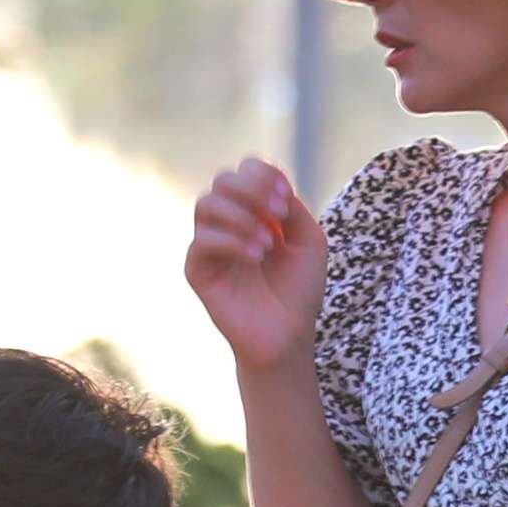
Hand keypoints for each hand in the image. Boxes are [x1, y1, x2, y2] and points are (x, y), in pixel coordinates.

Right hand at [185, 157, 326, 370]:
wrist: (288, 336)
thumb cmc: (299, 290)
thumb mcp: (309, 240)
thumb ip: (292, 207)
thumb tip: (271, 183)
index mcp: (254, 211)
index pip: (244, 170)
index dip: (264, 175)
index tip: (286, 202)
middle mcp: (228, 224)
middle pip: (223, 179)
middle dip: (253, 190)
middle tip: (278, 215)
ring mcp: (211, 246)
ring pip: (206, 204)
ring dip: (242, 216)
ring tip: (267, 244)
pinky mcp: (198, 271)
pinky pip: (201, 241)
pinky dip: (232, 243)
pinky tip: (256, 258)